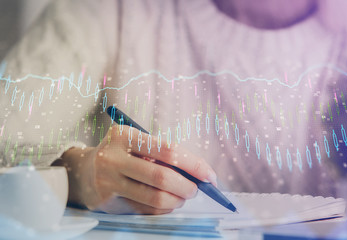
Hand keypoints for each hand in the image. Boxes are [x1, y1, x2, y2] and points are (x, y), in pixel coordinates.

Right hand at [54, 125, 216, 213]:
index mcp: (124, 136)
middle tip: (196, 190)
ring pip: (155, 197)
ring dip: (177, 200)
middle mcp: (113, 158)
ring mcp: (108, 181)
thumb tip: (197, 173)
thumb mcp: (135, 143)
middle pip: (162, 176)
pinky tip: (168, 203)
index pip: (168, 150)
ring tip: (183, 197)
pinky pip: (145, 210)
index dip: (194, 164)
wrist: (81, 171)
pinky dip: (164, 209)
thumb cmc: (119, 154)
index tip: (209, 175)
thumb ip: (161, 155)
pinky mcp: (108, 202)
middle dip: (187, 186)